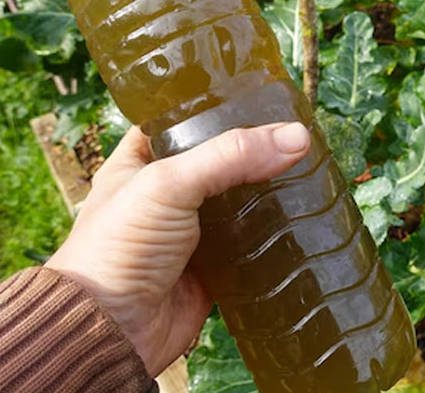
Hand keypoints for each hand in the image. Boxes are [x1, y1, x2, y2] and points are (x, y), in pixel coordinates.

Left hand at [45, 122, 310, 376]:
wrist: (112, 331)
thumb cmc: (119, 247)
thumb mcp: (168, 184)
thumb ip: (230, 156)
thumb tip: (297, 136)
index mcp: (142, 159)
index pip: (184, 119)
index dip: (219, 105)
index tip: (264, 93)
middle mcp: (168, 191)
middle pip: (221, 159)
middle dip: (256, 148)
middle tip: (298, 130)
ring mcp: (192, 229)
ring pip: (241, 199)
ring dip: (270, 189)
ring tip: (312, 166)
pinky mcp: (214, 265)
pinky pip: (251, 241)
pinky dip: (274, 232)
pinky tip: (305, 215)